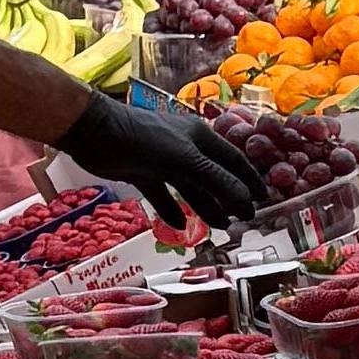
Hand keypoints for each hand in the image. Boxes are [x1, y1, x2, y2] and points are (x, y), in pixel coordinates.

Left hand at [58, 88, 267, 231]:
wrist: (96, 132)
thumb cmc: (145, 139)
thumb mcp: (185, 160)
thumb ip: (216, 181)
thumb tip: (246, 201)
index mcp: (200, 136)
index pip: (233, 159)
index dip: (249, 179)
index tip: (263, 200)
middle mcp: (185, 147)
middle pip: (213, 175)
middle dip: (228, 197)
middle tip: (241, 220)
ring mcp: (163, 159)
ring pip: (189, 186)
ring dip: (204, 206)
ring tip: (219, 227)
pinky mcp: (143, 171)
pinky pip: (162, 193)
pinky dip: (170, 208)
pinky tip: (178, 225)